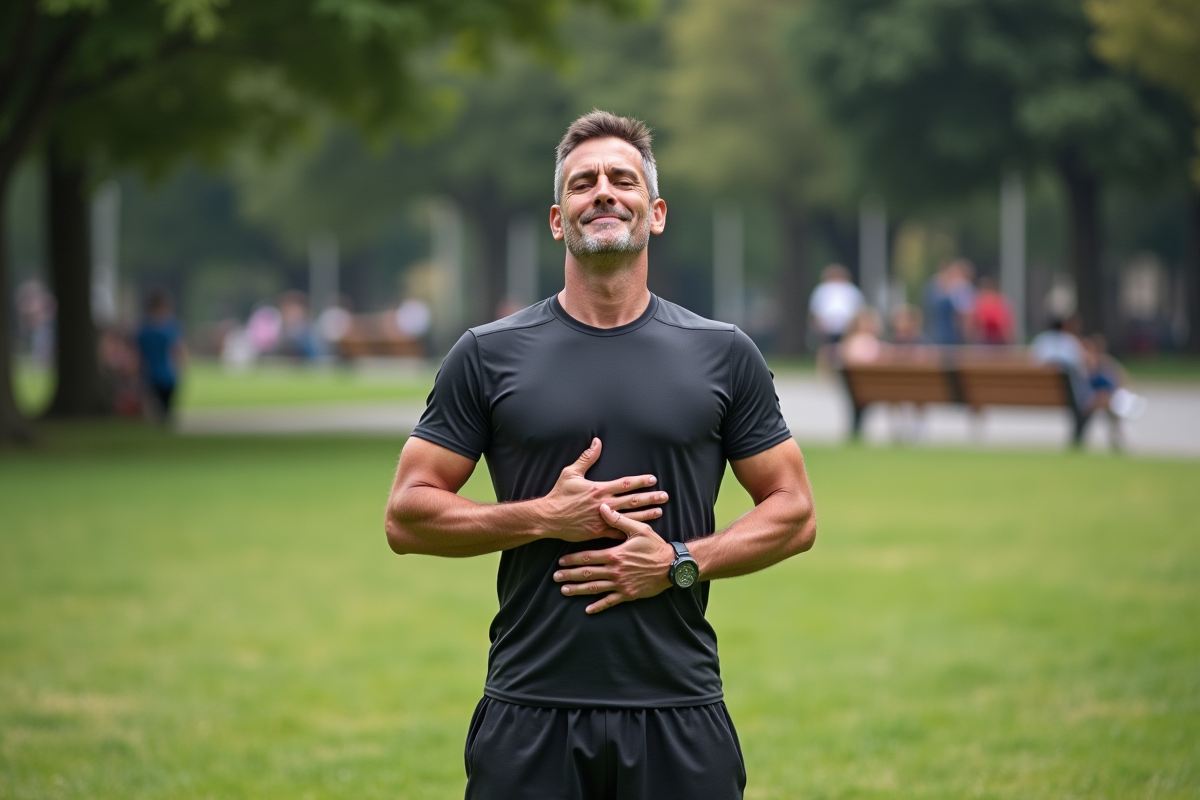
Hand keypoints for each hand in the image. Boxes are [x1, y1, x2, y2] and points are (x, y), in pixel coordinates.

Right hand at [537, 438, 667, 542]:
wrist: (548, 517)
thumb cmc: (559, 494)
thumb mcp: (571, 473)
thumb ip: (586, 458)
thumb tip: (597, 442)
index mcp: (599, 488)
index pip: (625, 483)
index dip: (640, 481)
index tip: (653, 480)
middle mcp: (604, 504)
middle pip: (632, 500)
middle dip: (650, 498)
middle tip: (665, 496)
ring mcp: (602, 519)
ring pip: (629, 517)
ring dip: (646, 514)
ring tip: (659, 512)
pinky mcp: (598, 531)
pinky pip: (617, 532)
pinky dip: (630, 531)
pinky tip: (642, 531)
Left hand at [552, 503, 674, 613]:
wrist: (672, 566)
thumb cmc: (655, 546)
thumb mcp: (639, 529)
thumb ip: (618, 520)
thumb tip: (602, 507)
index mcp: (615, 554)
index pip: (588, 557)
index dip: (573, 559)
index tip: (561, 561)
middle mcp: (615, 571)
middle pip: (587, 573)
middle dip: (570, 575)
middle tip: (555, 577)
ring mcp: (621, 584)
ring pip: (595, 588)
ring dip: (578, 590)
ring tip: (564, 591)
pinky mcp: (628, 594)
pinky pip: (610, 602)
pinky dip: (598, 606)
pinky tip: (587, 609)